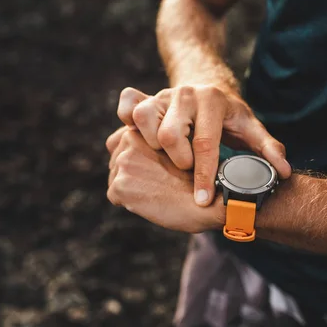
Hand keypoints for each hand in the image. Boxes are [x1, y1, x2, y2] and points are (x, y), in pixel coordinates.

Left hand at [106, 127, 223, 232]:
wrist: (211, 198)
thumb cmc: (197, 172)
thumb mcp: (173, 144)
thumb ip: (150, 140)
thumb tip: (121, 145)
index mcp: (144, 123)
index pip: (119, 142)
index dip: (136, 159)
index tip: (155, 168)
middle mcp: (130, 139)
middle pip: (116, 160)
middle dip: (131, 173)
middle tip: (158, 182)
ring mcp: (124, 161)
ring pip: (115, 177)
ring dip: (131, 187)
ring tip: (157, 191)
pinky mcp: (121, 184)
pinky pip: (115, 196)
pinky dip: (129, 203)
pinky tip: (152, 201)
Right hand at [116, 85, 290, 206]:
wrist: (207, 88)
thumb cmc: (229, 116)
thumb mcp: (251, 129)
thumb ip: (268, 149)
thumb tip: (283, 173)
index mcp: (212, 100)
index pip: (205, 143)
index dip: (203, 176)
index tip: (202, 201)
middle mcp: (183, 93)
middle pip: (169, 134)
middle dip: (178, 162)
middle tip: (186, 171)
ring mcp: (161, 94)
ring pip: (143, 119)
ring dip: (152, 146)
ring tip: (167, 158)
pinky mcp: (144, 98)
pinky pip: (126, 106)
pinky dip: (126, 122)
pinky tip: (139, 141)